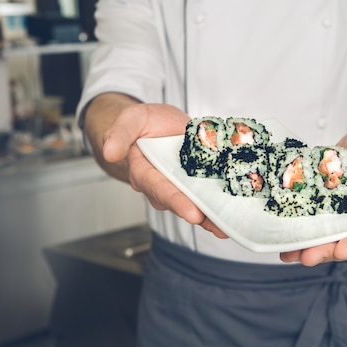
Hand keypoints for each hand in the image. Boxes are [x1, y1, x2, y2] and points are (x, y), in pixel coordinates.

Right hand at [100, 102, 227, 237]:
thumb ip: (119, 134)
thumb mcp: (131, 120)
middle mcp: (165, 184)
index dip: (176, 201)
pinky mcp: (198, 181)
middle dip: (200, 214)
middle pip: (182, 202)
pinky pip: (208, 195)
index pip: (160, 189)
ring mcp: (183, 185)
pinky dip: (221, 205)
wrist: (158, 125)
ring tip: (229, 227)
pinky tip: (236, 214)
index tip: (192, 212)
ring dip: (213, 217)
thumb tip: (110, 153)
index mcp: (145, 173)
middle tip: (216, 223)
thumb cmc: (144, 124)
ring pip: (197, 204)